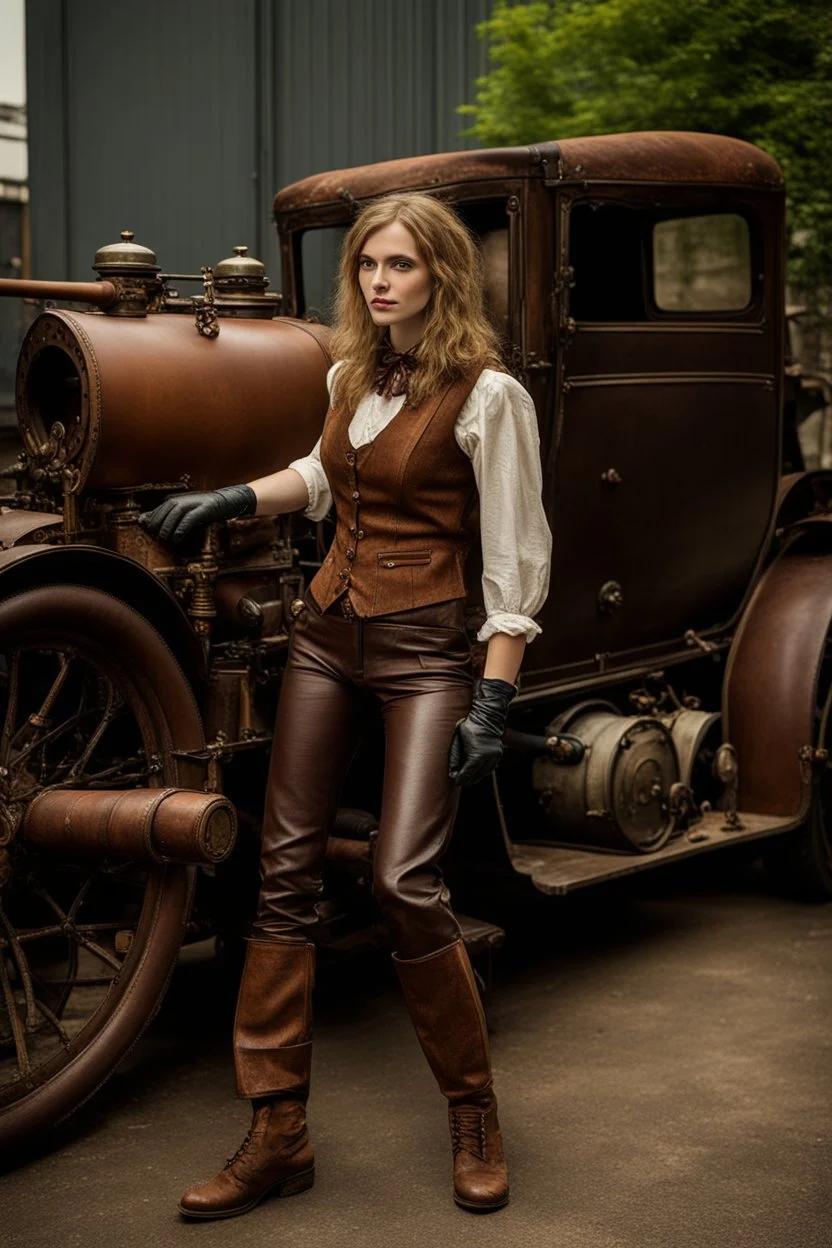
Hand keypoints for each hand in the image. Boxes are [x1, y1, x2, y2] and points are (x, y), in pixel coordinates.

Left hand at [138, 484, 256, 545]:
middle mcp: (182, 500)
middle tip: (157, 538)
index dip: (151, 522)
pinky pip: (189, 518)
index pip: (157, 511)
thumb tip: (144, 520)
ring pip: (174, 514)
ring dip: (167, 527)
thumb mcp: (186, 514)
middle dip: (158, 525)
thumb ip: (167, 517)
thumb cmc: (205, 510)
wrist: (229, 502)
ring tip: (165, 539)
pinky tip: (177, 537)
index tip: (148, 532)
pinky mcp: (204, 509)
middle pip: (164, 512)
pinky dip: (181, 527)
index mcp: (175, 500)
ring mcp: (194, 503)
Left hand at [448, 677, 516, 786]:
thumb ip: (455, 756)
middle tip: (460, 780)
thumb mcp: (458, 740)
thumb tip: (452, 770)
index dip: (460, 779)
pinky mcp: (499, 753)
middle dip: (468, 779)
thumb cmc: (470, 727)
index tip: (455, 780)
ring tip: (468, 777)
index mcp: (477, 755)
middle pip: (477, 776)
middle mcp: (488, 758)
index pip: (467, 774)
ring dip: (476, 776)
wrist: (487, 717)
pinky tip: (478, 770)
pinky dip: (484, 770)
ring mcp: (495, 756)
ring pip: (485, 773)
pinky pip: (491, 767)